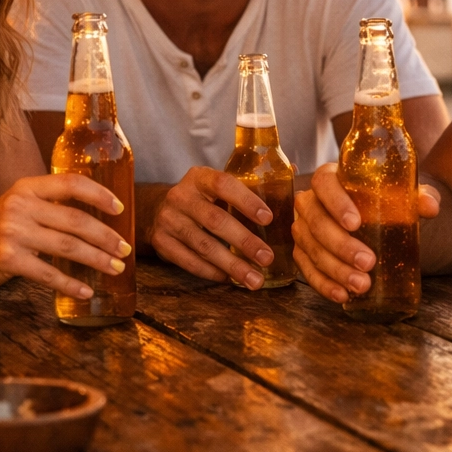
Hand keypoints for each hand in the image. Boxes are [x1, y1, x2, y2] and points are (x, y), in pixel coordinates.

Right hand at [0, 174, 131, 301]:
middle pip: (75, 220)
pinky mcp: (7, 260)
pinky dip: (71, 284)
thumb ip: (50, 204)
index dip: (99, 195)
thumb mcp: (20, 206)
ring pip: (67, 246)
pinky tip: (86, 291)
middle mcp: (20, 206)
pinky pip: (48, 274)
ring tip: (115, 268)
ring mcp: (12, 233)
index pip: (71, 184)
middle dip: (105, 236)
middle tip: (125, 249)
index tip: (121, 209)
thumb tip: (98, 215)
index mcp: (27, 187)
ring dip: (96, 259)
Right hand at [147, 167, 275, 289]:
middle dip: (244, 241)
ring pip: (203, 246)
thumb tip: (293, 172)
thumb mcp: (218, 183)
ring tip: (255, 279)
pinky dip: (212, 272)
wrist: (157, 209)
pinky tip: (230, 279)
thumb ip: (251, 181)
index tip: (269, 218)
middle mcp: (181, 196)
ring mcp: (168, 220)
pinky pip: (189, 262)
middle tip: (267, 258)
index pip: (223, 184)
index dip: (246, 201)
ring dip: (232, 265)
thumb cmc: (202, 197)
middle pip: (215, 220)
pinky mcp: (161, 243)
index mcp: (199, 177)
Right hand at [292, 162, 439, 303]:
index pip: (324, 183)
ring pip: (310, 248)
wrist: (374, 218)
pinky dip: (322, 284)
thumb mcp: (402, 195)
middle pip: (316, 221)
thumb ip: (419, 196)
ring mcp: (303, 228)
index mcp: (330, 178)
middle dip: (340, 245)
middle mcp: (311, 201)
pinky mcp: (302, 252)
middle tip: (368, 262)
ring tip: (361, 285)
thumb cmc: (384, 201)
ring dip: (335, 269)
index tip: (355, 223)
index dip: (336, 203)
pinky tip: (342, 295)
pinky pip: (306, 269)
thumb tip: (430, 207)